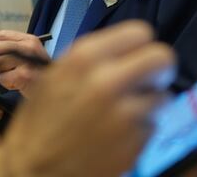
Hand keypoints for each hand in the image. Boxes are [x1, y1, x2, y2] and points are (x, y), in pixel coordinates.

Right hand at [0, 21, 175, 176]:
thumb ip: (94, 59)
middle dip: (158, 69)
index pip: (140, 33)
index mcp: (85, 58)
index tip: (137, 57)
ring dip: (148, 103)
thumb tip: (127, 51)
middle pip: (162, 58)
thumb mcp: (57, 76)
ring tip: (125, 113)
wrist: (34, 170)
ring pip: (162, 95)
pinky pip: (151, 125)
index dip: (141, 46)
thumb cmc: (40, 121)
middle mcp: (108, 81)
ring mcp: (125, 114)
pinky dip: (139, 129)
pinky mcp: (135, 142)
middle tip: (147, 80)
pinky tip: (117, 135)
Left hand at [0, 30, 50, 93]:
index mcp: (30, 40)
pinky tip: (17, 85)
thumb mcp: (27, 57)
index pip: (3, 34)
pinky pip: (2, 77)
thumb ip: (10, 50)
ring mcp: (28, 60)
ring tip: (12, 79)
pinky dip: (5, 84)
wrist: (55, 92)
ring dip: (0, 75)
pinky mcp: (25, 74)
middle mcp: (30, 47)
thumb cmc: (38, 75)